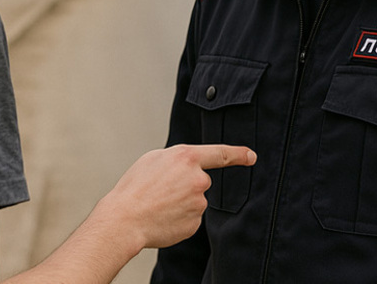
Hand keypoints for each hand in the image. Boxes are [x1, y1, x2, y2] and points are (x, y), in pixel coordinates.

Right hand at [94, 144, 255, 250]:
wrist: (125, 219)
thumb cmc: (135, 188)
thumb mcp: (153, 159)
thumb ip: (178, 159)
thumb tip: (189, 167)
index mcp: (187, 157)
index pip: (221, 153)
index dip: (239, 154)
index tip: (251, 156)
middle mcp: (198, 179)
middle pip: (200, 180)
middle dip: (184, 185)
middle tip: (160, 190)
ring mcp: (199, 203)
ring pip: (194, 200)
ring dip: (180, 202)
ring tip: (157, 204)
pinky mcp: (195, 223)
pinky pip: (190, 217)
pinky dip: (179, 218)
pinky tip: (163, 217)